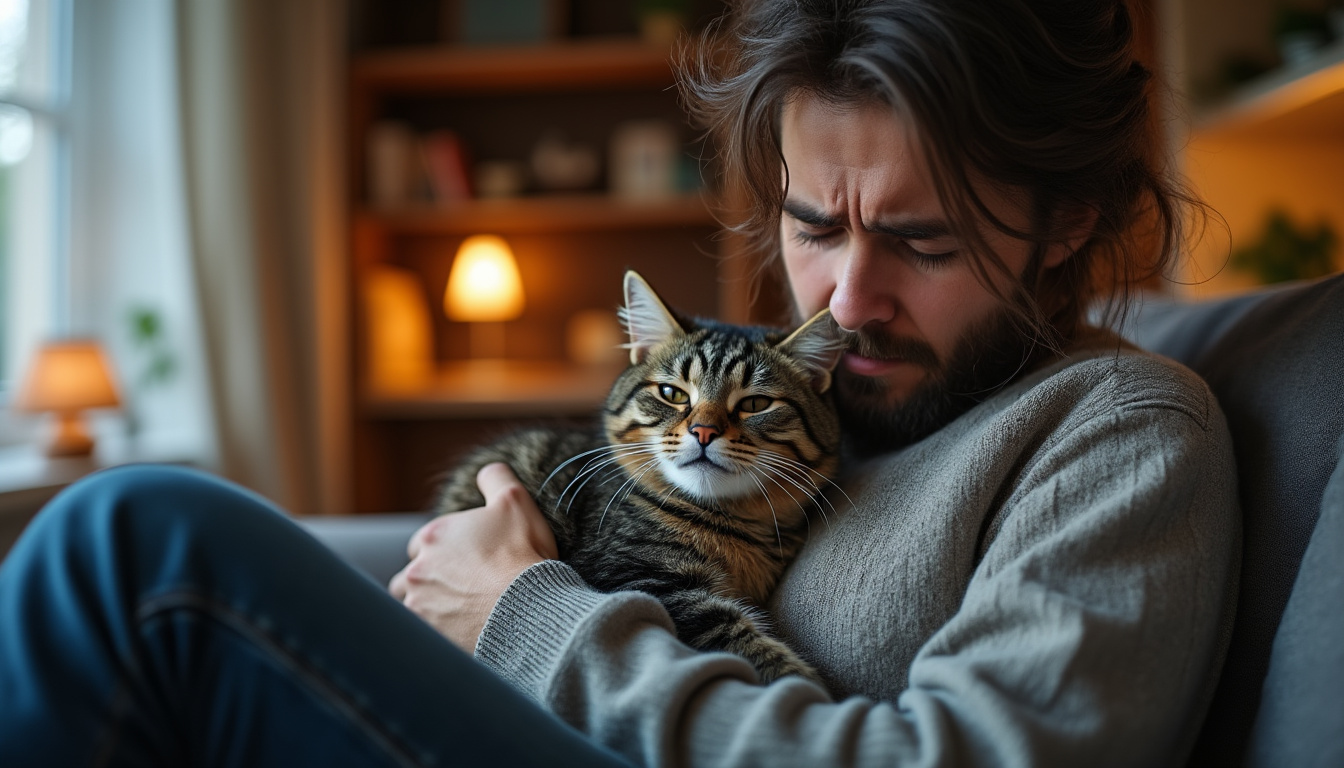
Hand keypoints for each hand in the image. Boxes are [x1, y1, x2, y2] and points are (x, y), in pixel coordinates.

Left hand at [389, 463, 557, 650]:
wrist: (528, 608)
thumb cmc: (523, 554)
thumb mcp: (515, 501)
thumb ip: (495, 479)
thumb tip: (486, 472)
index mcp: (434, 535)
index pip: (423, 543)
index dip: (443, 551)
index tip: (463, 561)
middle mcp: (418, 569)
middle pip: (411, 575)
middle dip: (428, 579)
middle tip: (458, 588)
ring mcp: (418, 604)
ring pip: (411, 605)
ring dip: (426, 606)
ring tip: (454, 613)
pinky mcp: (426, 635)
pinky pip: (421, 633)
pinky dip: (434, 632)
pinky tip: (456, 632)